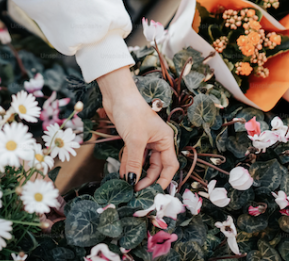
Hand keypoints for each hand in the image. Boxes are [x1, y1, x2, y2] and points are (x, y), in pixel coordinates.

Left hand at [97, 67, 177, 190]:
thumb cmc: (132, 113)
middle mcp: (158, 141)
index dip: (164, 181)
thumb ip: (134, 162)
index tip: (155, 193)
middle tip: (137, 191)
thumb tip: (132, 181)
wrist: (117, 96)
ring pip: (143, 163)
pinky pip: (132, 157)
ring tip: (128, 185)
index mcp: (166, 140)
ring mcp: (145, 140)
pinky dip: (128, 165)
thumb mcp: (135, 140)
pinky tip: (122, 174)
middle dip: (147, 180)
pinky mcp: (133, 139)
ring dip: (136, 174)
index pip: (170, 166)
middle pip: (156, 167)